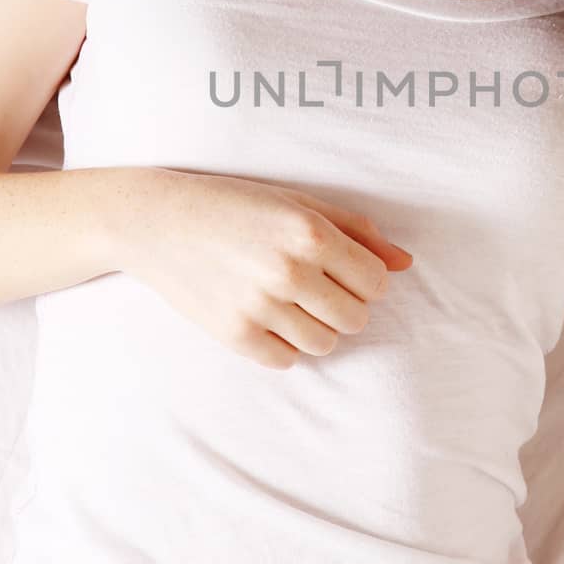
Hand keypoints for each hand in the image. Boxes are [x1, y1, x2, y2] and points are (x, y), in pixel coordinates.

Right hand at [113, 169, 413, 370]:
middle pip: (356, 319)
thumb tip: (405, 263)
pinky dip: (283, 344)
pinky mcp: (235, 335)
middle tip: (314, 286)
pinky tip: (264, 315)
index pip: (376, 283)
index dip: (365, 280)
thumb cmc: (235, 205)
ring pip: (325, 344)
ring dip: (316, 327)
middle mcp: (289, 271)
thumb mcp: (298, 203)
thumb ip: (357, 232)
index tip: (342, 271)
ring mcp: (260, 307)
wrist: (158, 221)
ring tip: (289, 301)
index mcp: (310, 233)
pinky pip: (287, 360)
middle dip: (344, 305)